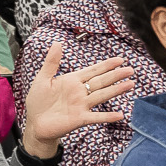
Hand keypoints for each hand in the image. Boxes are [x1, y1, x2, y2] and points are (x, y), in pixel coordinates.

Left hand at [17, 39, 133, 159]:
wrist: (35, 123)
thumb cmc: (38, 101)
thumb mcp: (42, 79)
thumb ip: (52, 62)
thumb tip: (57, 42)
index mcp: (72, 80)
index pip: (93, 71)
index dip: (106, 65)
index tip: (120, 60)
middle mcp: (80, 92)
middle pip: (101, 81)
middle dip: (116, 75)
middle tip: (131, 70)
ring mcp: (81, 105)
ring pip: (102, 95)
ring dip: (116, 90)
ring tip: (130, 84)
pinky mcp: (79, 119)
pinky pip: (95, 117)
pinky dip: (107, 116)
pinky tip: (120, 115)